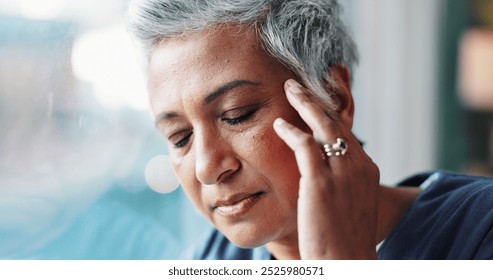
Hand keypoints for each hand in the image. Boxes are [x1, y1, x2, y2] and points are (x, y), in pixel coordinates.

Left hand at [273, 79, 379, 258]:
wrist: (346, 262)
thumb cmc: (343, 238)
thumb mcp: (348, 204)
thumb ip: (340, 182)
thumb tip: (322, 172)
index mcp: (366, 170)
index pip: (346, 131)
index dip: (329, 112)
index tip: (316, 97)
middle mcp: (358, 166)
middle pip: (336, 121)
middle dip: (317, 98)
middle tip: (299, 83)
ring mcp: (342, 173)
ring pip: (323, 125)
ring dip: (304, 103)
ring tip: (289, 89)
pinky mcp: (321, 182)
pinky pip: (305, 145)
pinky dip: (291, 130)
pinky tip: (278, 123)